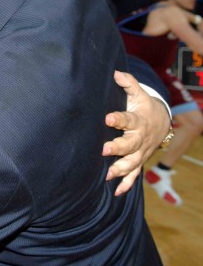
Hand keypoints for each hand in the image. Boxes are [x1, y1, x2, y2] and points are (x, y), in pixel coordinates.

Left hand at [103, 71, 170, 195]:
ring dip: (120, 169)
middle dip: (117, 148)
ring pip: (132, 162)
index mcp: (138, 121)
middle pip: (130, 144)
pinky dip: (127, 184)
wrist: (162, 121)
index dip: (119, 118)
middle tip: (103, 149)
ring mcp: (141, 151)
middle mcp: (140, 138)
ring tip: (108, 174)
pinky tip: (117, 192)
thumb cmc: (144, 107)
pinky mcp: (139, 160)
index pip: (128, 119)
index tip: (107, 118)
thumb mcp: (138, 94)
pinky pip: (134, 175)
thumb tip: (116, 73)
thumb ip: (128, 83)